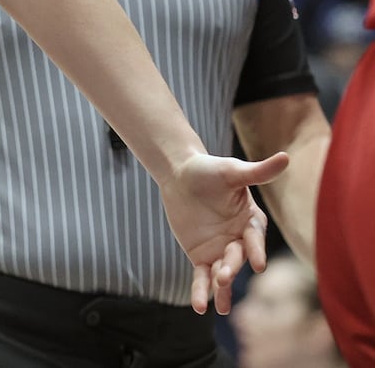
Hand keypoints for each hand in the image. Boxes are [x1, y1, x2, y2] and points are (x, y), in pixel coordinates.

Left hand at [159, 150, 288, 313]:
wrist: (181, 174)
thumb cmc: (209, 170)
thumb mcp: (231, 171)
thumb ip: (257, 172)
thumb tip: (285, 158)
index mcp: (251, 220)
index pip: (255, 237)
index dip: (256, 249)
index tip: (258, 264)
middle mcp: (240, 239)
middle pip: (238, 257)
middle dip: (233, 267)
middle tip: (225, 276)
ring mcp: (221, 250)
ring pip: (223, 272)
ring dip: (221, 287)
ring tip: (221, 307)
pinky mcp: (201, 256)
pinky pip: (202, 277)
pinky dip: (201, 291)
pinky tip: (200, 307)